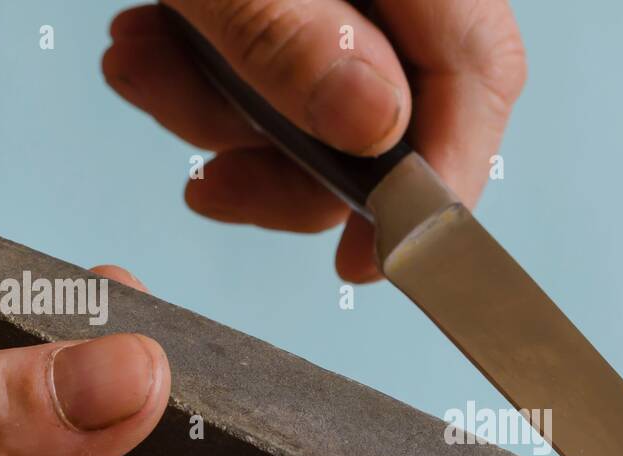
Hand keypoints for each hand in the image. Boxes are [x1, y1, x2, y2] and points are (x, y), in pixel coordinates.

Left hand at [102, 0, 526, 281]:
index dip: (438, 182)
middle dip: (290, 162)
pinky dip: (203, 77)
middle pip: (395, 109)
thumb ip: (287, 31)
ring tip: (144, 72)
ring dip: (222, 116)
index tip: (373, 257)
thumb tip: (376, 127)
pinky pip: (273, 62)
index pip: (478, 74)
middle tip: (213, 180)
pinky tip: (149, 47)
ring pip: (323, 100)